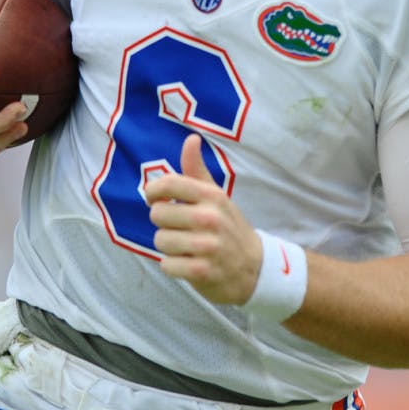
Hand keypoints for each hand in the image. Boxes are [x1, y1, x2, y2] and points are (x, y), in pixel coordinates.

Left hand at [145, 134, 262, 305]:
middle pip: (158, 214)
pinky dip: (173, 267)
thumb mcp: (216, 196)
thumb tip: (191, 138)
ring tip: (186, 247)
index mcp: (211, 196)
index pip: (169, 183)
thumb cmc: (229, 227)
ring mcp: (207, 246)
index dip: (153, 191)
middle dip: (163, 223)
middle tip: (180, 228)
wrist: (255, 268)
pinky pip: (167, 265)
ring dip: (168, 247)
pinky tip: (188, 263)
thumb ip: (197, 170)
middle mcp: (209, 218)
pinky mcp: (202, 271)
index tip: (155, 199)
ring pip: (160, 241)